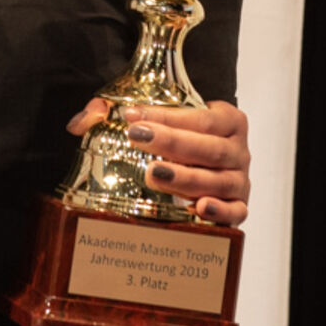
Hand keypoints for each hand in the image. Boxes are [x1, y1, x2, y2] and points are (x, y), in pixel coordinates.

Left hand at [68, 96, 251, 226]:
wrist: (208, 162)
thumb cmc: (181, 139)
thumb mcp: (157, 120)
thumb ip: (119, 112)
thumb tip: (86, 117)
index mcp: (227, 120)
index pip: (198, 117)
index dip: (165, 116)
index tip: (132, 116)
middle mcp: (238, 150)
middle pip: (209, 148)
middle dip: (172, 143)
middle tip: (138, 138)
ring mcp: (239, 181)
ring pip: (217, 180)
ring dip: (186, 178)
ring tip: (154, 173)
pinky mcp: (238, 208)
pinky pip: (236, 212)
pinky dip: (220, 212)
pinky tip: (199, 209)